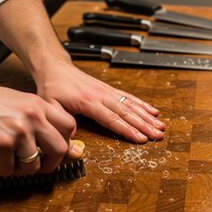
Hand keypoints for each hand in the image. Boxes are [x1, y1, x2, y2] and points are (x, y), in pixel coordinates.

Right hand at [0, 78, 82, 175]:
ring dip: (17, 168)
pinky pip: (7, 170)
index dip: (65, 142)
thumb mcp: (17, 103)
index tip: (54, 149)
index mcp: (38, 105)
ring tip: (3, 159)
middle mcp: (32, 116)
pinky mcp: (1, 145)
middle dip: (50, 164)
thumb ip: (38, 119)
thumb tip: (59, 142)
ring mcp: (18, 131)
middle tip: (35, 165)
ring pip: (33, 165)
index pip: (69, 126)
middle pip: (60, 149)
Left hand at [35, 61, 164, 143]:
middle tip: (158, 135)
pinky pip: (129, 98)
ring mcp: (108, 92)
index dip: (127, 130)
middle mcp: (102, 96)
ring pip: (131, 105)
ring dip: (147, 117)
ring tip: (161, 126)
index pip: (111, 119)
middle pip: (127, 113)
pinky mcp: (110, 90)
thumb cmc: (53, 89)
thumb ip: (62, 124)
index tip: (140, 138)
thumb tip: (73, 141)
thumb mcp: (51, 108)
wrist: (56, 69)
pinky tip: (153, 111)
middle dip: (144, 125)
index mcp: (88, 102)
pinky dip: (143, 105)